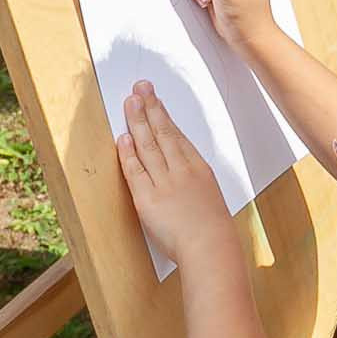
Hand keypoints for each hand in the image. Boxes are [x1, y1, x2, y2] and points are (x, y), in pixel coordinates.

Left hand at [115, 81, 235, 261]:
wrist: (210, 248)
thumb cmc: (213, 230)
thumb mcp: (210, 198)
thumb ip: (194, 183)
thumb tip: (181, 175)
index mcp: (198, 169)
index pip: (177, 137)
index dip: (164, 116)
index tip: (156, 101)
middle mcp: (181, 170)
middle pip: (162, 133)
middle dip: (150, 107)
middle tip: (141, 88)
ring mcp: (164, 183)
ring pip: (148, 145)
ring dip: (138, 121)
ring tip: (130, 103)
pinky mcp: (148, 198)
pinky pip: (135, 171)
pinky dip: (128, 153)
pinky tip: (123, 137)